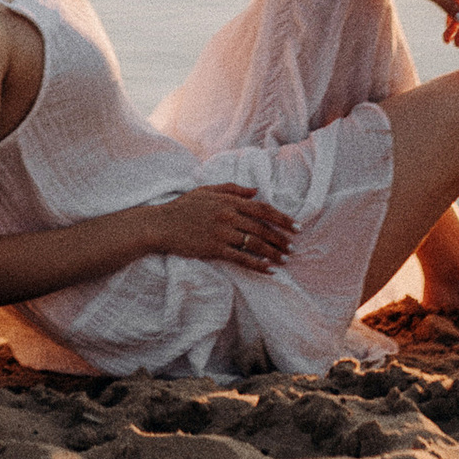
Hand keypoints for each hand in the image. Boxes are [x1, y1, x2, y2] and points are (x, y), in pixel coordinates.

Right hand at [156, 181, 296, 273]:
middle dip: (281, 238)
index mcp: (228, 200)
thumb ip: (232, 189)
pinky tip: (268, 269)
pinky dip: (257, 265)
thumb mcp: (207, 190)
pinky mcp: (215, 249)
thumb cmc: (184, 207)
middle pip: (262, 228)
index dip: (282, 218)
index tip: (296, 227)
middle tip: (293, 247)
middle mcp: (228, 215)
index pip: (262, 209)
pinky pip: (241, 258)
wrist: (162, 224)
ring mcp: (222, 233)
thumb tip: (256, 191)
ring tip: (285, 259)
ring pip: (255, 244)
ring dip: (273, 253)